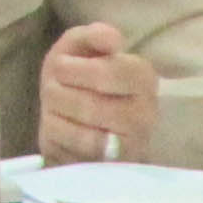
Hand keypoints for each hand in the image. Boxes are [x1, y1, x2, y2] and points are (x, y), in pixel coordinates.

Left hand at [36, 20, 159, 163]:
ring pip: (79, 127)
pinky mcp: (113, 166)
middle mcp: (147, 112)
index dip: (72, 69)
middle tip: (55, 90)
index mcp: (143, 76)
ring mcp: (134, 144)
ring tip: (58, 108)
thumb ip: (93, 36)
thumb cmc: (75, 80)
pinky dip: (56, 133)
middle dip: (57, 92)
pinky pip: (73, 147)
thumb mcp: (78, 49)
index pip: (109, 72)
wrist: (70, 125)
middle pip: (88, 103)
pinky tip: (62, 128)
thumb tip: (114, 40)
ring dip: (55, 112)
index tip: (63, 68)